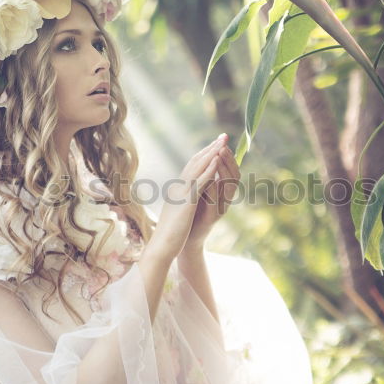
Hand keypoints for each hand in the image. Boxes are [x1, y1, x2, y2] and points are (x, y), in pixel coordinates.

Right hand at [142, 134, 226, 264]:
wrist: (160, 248)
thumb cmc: (168, 234)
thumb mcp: (177, 213)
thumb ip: (181, 201)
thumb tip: (184, 196)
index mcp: (177, 190)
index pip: (192, 167)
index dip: (204, 154)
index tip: (215, 144)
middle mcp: (178, 187)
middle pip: (196, 162)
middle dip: (210, 148)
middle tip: (223, 135)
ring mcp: (181, 193)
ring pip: (198, 168)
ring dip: (211, 153)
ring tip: (222, 141)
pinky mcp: (186, 202)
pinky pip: (199, 182)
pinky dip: (208, 170)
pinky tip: (217, 160)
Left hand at [184, 139, 239, 251]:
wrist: (186, 240)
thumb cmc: (193, 214)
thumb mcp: (201, 193)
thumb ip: (206, 178)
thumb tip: (208, 157)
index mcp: (223, 193)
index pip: (232, 171)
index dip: (229, 156)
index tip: (222, 142)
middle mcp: (225, 200)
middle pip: (234, 177)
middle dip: (228, 160)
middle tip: (222, 146)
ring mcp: (220, 209)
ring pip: (228, 188)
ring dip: (223, 170)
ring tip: (217, 156)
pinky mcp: (212, 218)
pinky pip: (215, 201)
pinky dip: (212, 187)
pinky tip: (208, 177)